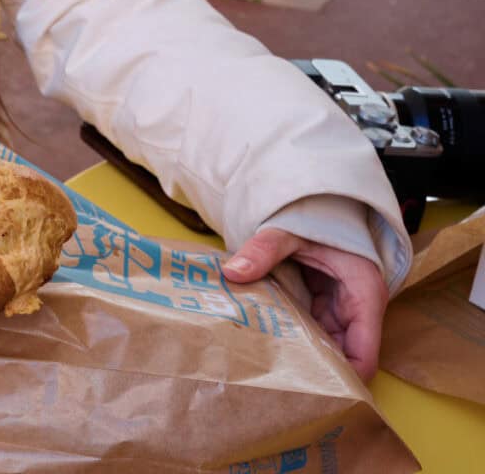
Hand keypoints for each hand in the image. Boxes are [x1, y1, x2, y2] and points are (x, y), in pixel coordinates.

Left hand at [223, 228, 386, 381]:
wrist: (322, 206)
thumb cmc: (318, 217)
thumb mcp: (291, 231)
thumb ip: (265, 249)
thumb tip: (233, 272)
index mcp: (364, 295)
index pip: (365, 355)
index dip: (342, 378)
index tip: (307, 390)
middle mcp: (356, 310)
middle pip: (341, 359)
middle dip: (314, 373)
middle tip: (275, 385)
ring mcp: (338, 311)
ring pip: (323, 349)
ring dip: (299, 358)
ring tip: (264, 371)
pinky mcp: (321, 309)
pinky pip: (309, 333)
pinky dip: (290, 340)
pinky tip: (263, 347)